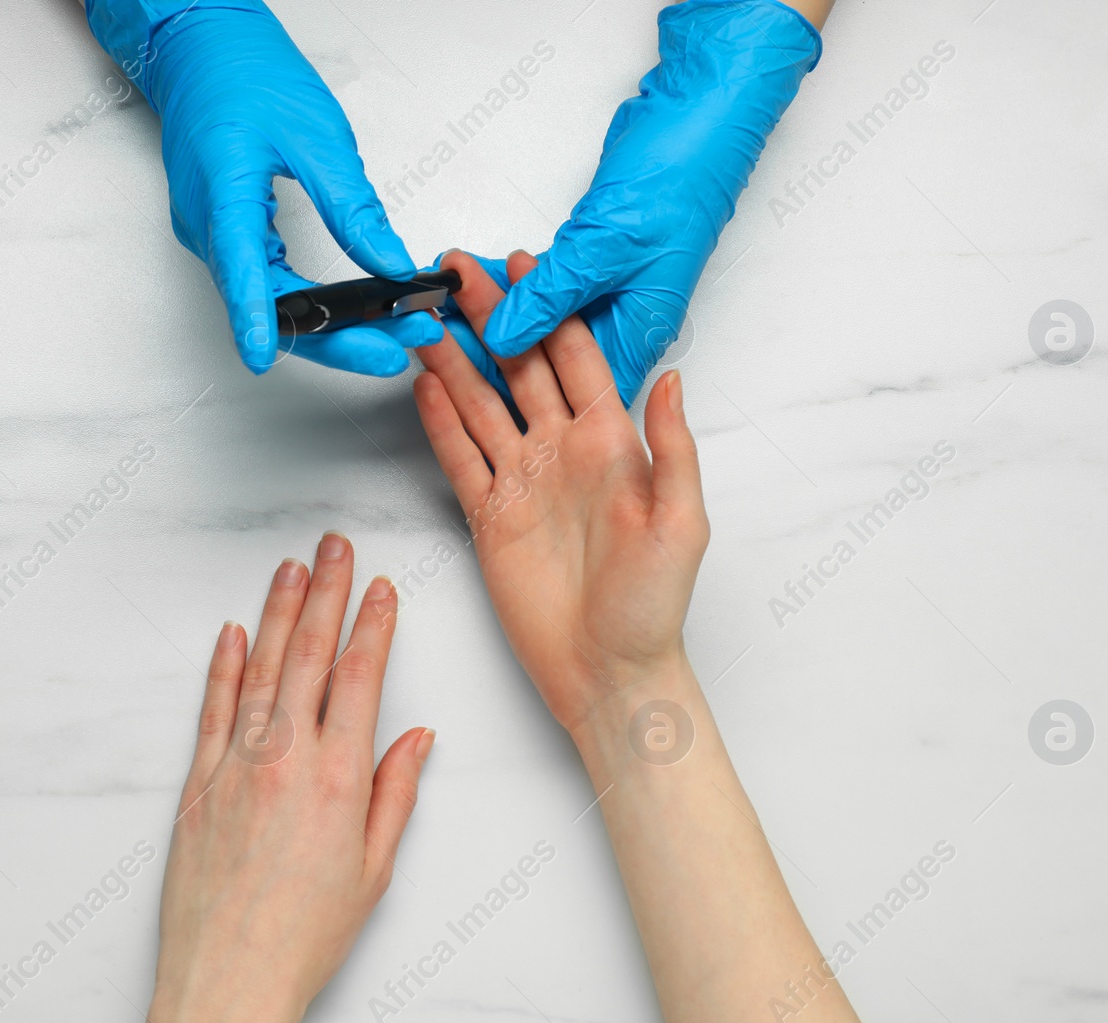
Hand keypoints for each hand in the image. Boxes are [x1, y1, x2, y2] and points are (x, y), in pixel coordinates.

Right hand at [86, 0, 441, 376]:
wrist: (199, 47)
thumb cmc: (244, 74)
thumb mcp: (315, 135)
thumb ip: (353, 206)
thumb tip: (391, 264)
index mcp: (221, 193)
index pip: (238, 269)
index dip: (254, 319)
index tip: (262, 357)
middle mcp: (206, 226)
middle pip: (269, 303)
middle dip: (337, 335)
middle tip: (399, 346)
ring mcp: (212, 234)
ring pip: (271, 300)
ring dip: (331, 322)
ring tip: (393, 329)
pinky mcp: (226, 234)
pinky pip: (266, 282)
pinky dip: (312, 300)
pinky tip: (353, 308)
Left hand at [140, 534, 432, 1022]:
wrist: (227, 980)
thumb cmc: (303, 937)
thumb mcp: (374, 870)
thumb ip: (395, 795)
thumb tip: (416, 740)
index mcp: (337, 778)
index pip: (360, 677)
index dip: (373, 625)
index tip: (380, 587)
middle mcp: (285, 760)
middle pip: (309, 657)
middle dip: (327, 593)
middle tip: (334, 548)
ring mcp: (235, 767)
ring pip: (261, 671)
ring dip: (278, 613)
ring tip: (291, 569)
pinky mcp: (196, 785)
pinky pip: (213, 711)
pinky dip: (223, 667)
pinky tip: (233, 634)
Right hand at [412, 252, 708, 733]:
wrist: (608, 671)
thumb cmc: (654, 606)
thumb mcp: (683, 523)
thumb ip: (673, 449)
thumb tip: (672, 378)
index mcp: (613, 444)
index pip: (575, 359)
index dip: (549, 310)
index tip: (523, 266)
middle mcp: (563, 452)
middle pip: (520, 368)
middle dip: (490, 317)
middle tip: (458, 272)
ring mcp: (523, 480)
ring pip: (481, 404)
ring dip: (454, 362)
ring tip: (426, 319)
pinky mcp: (489, 516)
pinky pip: (459, 456)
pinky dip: (439, 419)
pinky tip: (424, 384)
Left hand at [450, 0, 821, 404]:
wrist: (696, 121)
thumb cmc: (675, 184)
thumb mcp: (603, 250)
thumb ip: (550, 299)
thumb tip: (503, 338)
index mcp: (637, 335)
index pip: (569, 389)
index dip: (516, 391)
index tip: (462, 380)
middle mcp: (620, 323)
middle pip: (545, 358)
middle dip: (488, 345)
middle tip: (433, 333)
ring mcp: (604, 295)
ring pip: (536, 319)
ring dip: (488, 307)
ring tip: (438, 299)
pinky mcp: (589, 265)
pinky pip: (537, 286)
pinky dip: (504, 280)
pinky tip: (465, 275)